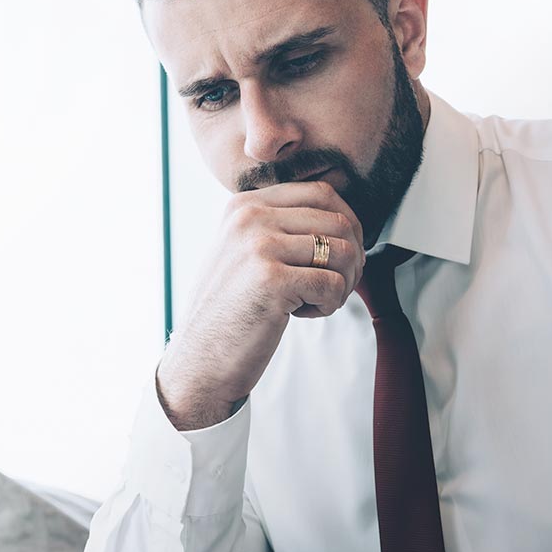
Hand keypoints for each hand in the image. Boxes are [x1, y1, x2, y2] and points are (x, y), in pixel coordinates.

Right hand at [157, 180, 362, 428]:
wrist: (200, 359)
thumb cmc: (230, 311)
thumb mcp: (244, 252)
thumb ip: (280, 226)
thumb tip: (343, 218)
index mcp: (245, 205)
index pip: (321, 193)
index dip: (347, 224)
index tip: (341, 256)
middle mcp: (250, 218)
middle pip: (339, 221)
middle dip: (352, 258)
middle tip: (335, 287)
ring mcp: (259, 246)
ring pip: (342, 252)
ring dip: (343, 284)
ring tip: (316, 302)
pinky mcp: (272, 281)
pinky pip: (333, 284)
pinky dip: (329, 305)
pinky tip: (302, 315)